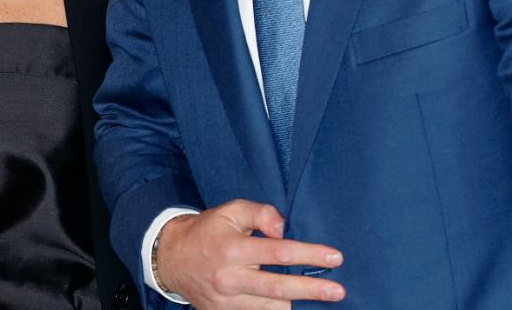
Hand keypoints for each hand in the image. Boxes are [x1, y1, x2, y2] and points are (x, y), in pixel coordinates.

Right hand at [154, 200, 344, 308]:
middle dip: (311, 290)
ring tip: (324, 302)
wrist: (173, 260)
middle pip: (278, 288)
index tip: (334, 256)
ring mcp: (228, 301)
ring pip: (271, 309)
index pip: (277, 252)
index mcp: (232, 249)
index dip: (308, 254)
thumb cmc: (207, 231)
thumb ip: (260, 213)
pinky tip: (296, 308)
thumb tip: (285, 228)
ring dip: (298, 306)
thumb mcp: (229, 211)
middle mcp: (230, 278)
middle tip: (338, 290)